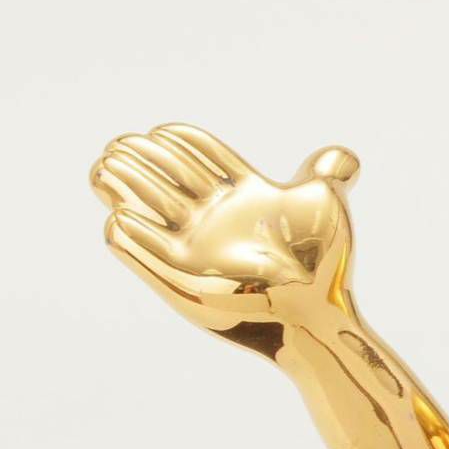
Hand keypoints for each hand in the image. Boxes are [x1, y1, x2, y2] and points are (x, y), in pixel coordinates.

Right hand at [91, 124, 359, 334]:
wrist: (318, 317)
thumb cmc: (326, 270)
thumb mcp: (327, 210)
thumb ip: (328, 176)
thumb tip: (343, 158)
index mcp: (244, 197)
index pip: (201, 156)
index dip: (179, 141)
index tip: (162, 131)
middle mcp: (216, 221)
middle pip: (167, 178)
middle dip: (141, 159)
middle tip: (121, 145)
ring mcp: (198, 251)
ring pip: (149, 211)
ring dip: (124, 187)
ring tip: (105, 168)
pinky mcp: (184, 282)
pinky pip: (147, 257)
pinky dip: (130, 237)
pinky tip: (118, 218)